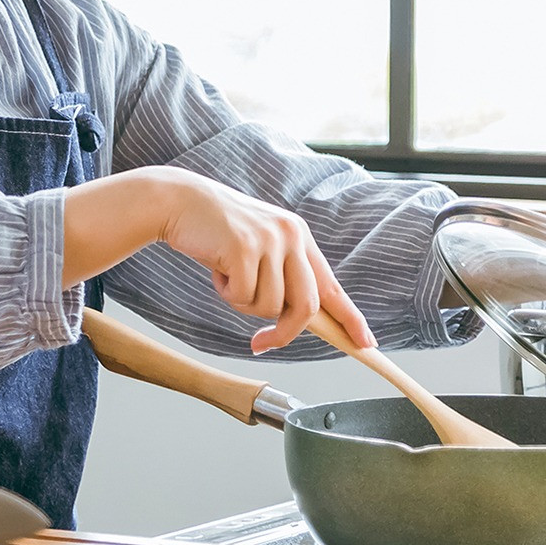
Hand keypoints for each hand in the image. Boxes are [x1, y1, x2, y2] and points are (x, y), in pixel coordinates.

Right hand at [150, 168, 374, 353]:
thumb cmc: (215, 232)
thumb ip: (279, 276)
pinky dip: (226, 292)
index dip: (350, 317)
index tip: (366, 343)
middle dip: (284, 332)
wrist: (179, 201)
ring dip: (243, 303)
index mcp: (299, 236)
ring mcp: (269, 241)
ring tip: (227, 275)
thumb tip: (293, 319)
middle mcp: (291, 236)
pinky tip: (216, 268)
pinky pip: (243, 296)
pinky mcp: (244, 247)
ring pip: (269, 305)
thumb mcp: (257, 249)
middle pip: (306, 305)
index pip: (331, 285)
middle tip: (260, 343)